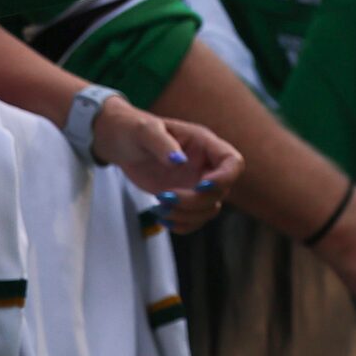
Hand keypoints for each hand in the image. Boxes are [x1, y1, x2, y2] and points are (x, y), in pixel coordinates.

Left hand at [88, 101, 238, 232]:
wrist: (122, 144)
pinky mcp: (184, 198)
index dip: (223, 179)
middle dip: (194, 202)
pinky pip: (194, 219)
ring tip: (159, 208)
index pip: (233, 163)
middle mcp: (206, 165)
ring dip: (186, 216)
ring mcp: (195, 183)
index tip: (198, 186)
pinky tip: (160, 216)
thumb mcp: (145, 131)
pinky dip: (181, 225)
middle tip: (163, 197)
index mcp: (205, 144)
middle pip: (221, 192)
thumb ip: (162, 143)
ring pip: (210, 209)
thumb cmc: (134, 130)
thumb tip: (179, 161)